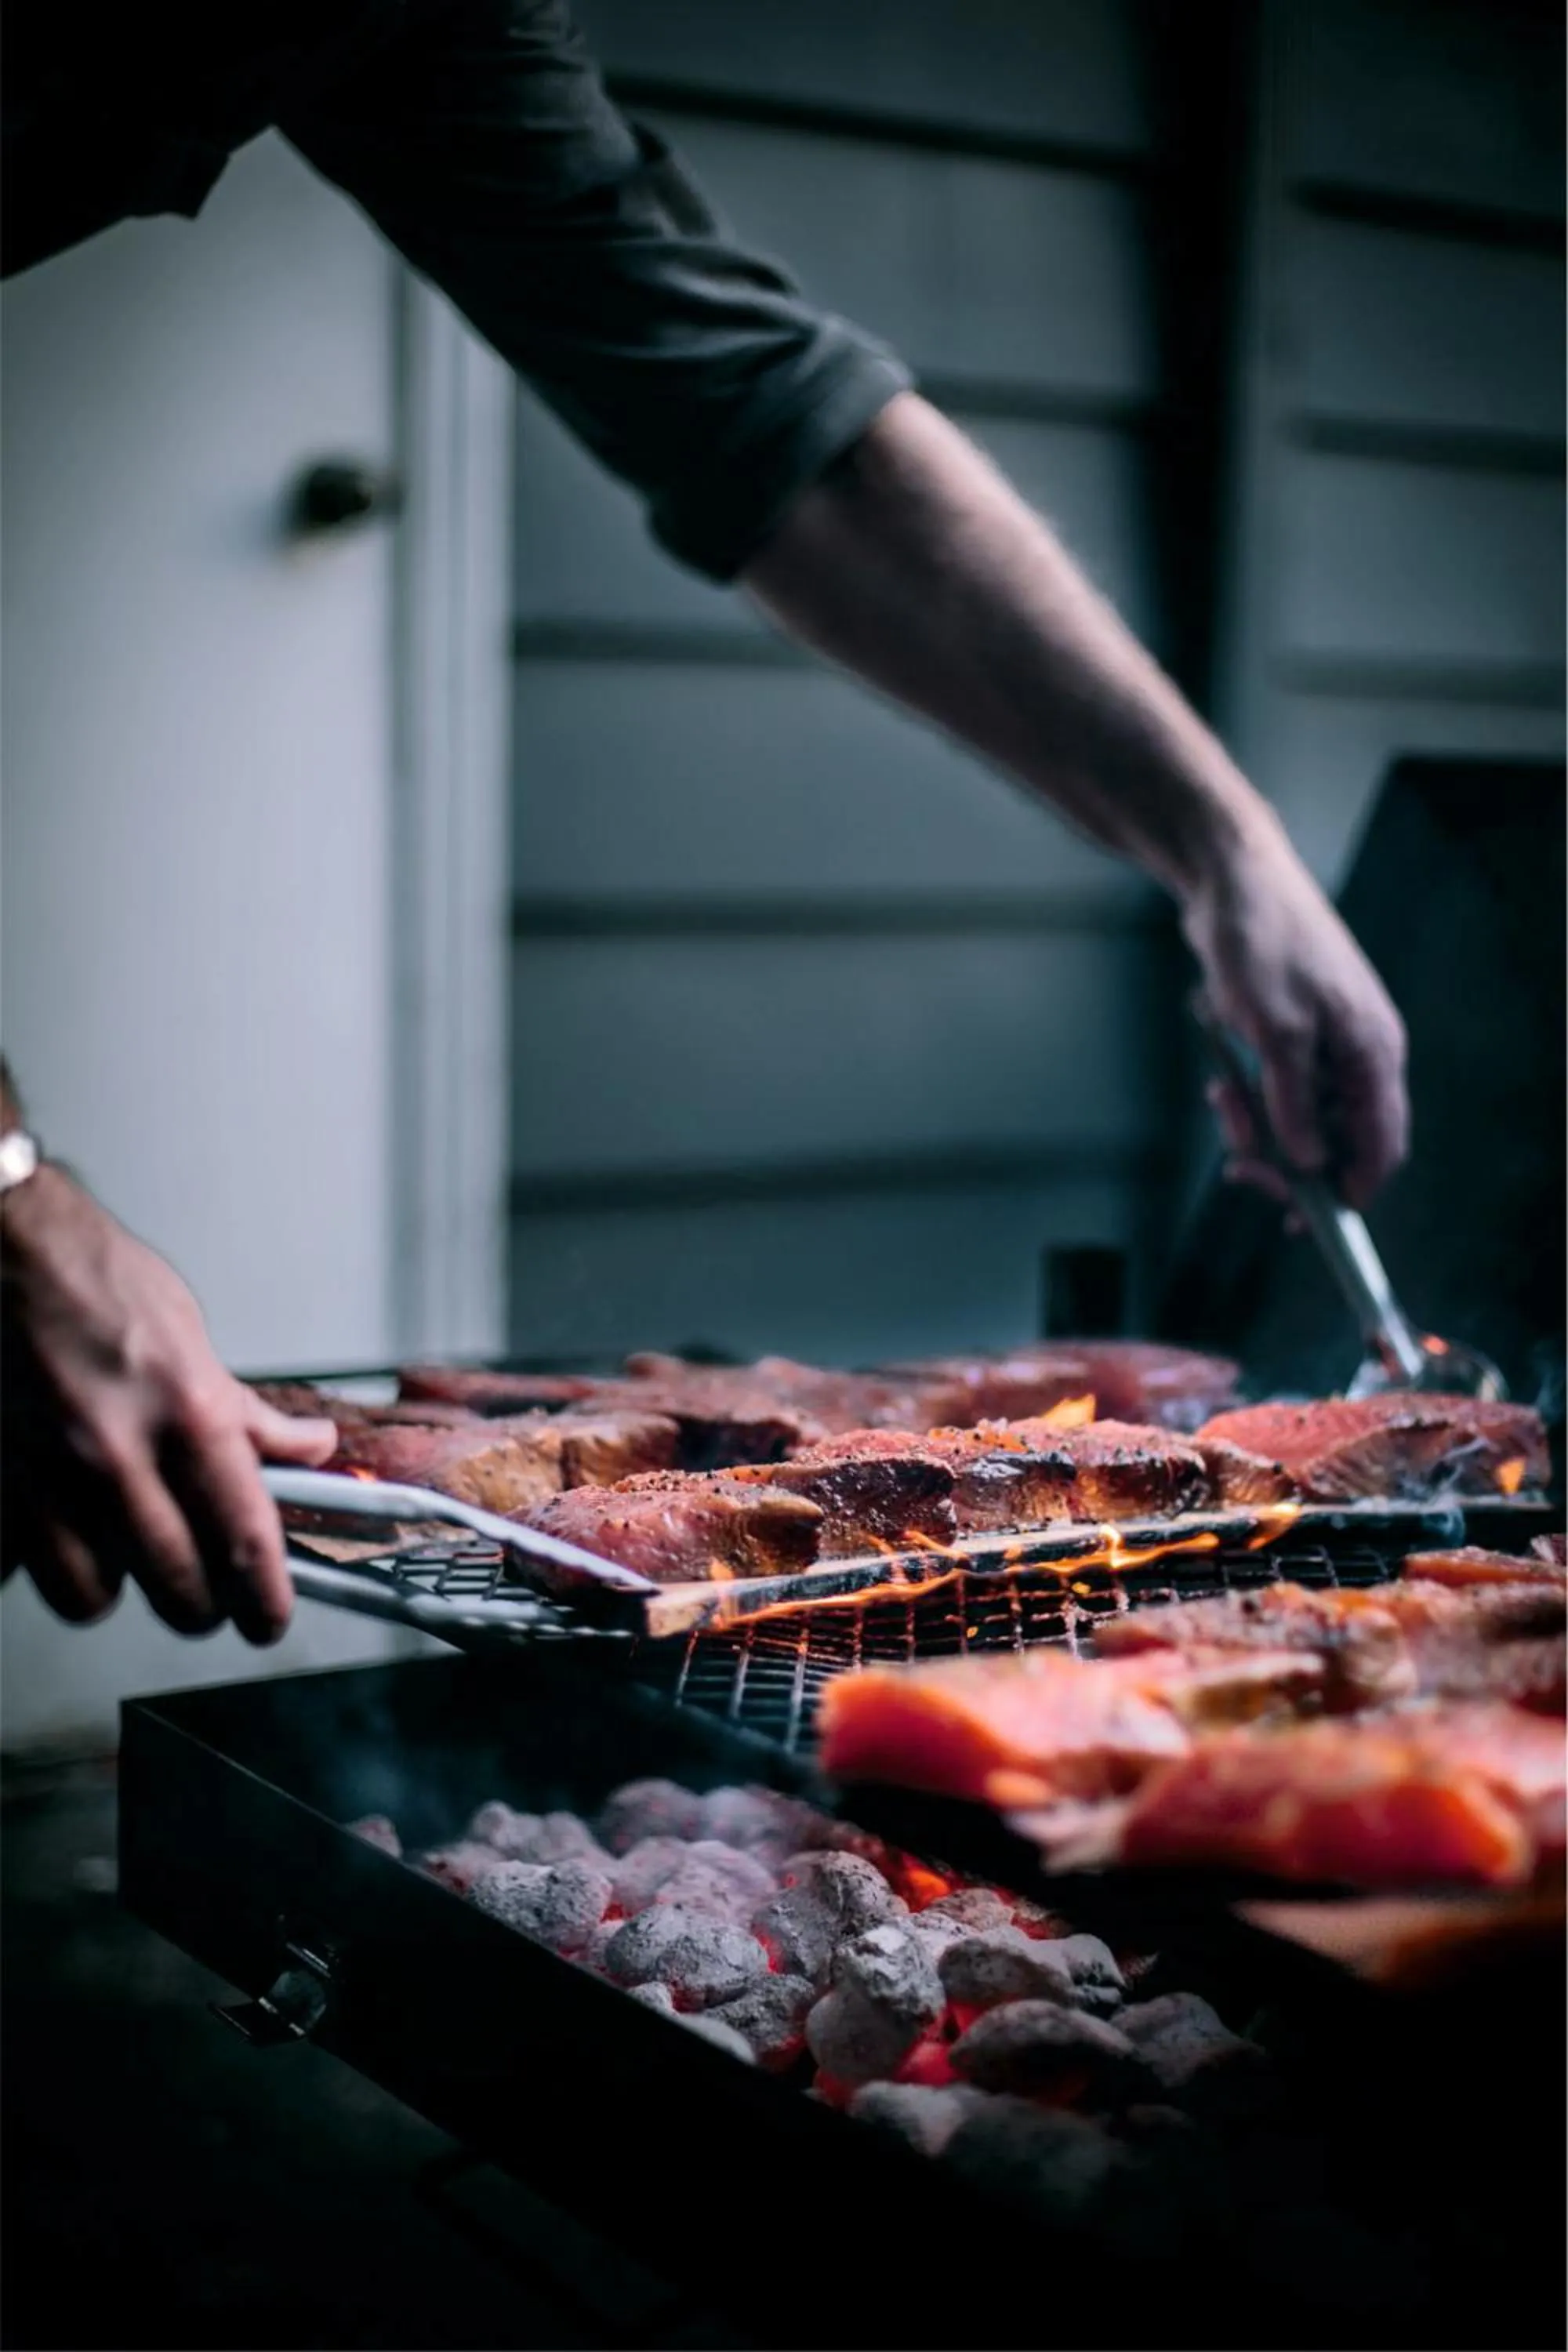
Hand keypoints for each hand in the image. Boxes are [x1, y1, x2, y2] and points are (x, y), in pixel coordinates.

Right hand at [1, 1165, 335, 1638]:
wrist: (5, 1252)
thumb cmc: (96, 1283)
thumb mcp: (195, 1340)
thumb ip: (249, 1412)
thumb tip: (308, 1448)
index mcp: (188, 1413)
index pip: (246, 1538)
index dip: (266, 1599)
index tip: (269, 1619)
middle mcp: (118, 1452)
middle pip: (176, 1587)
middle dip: (203, 1608)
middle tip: (210, 1596)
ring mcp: (48, 1473)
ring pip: (91, 1595)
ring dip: (118, 1591)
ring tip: (129, 1559)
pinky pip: (22, 1566)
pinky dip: (45, 1563)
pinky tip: (63, 1532)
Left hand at [1180, 829, 1408, 1210]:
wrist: (1231, 881)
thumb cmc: (1261, 945)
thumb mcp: (1274, 1033)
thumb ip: (1292, 1105)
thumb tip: (1309, 1164)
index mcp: (1373, 1053)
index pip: (1381, 1146)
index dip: (1351, 1192)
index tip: (1308, 1221)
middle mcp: (1359, 1053)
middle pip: (1337, 1141)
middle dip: (1288, 1161)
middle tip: (1240, 1168)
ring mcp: (1326, 1044)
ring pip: (1301, 1121)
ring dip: (1259, 1129)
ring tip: (1221, 1104)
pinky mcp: (1292, 1035)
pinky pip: (1278, 1093)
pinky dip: (1251, 1101)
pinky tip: (1221, 1086)